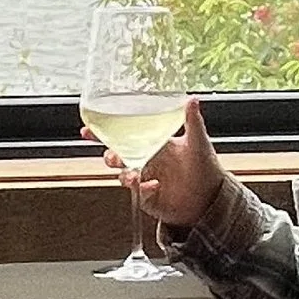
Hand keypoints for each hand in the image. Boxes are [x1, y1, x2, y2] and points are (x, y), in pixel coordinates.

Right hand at [85, 95, 227, 237]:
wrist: (212, 197)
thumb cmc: (204, 166)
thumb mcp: (198, 142)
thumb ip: (192, 122)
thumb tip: (192, 99)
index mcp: (152, 144)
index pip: (123, 136)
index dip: (102, 133)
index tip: (87, 129)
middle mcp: (145, 161)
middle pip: (117, 157)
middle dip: (110, 156)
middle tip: (112, 157)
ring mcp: (145, 180)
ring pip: (123, 176)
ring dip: (124, 174)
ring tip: (133, 175)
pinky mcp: (148, 199)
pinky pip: (138, 195)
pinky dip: (143, 190)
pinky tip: (154, 186)